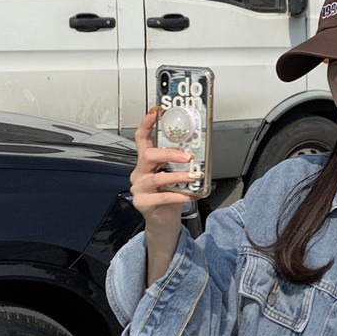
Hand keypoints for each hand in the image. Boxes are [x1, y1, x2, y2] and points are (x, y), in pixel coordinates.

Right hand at [130, 109, 196, 283]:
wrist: (163, 224)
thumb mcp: (175, 178)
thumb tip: (196, 153)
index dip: (147, 124)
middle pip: (148, 155)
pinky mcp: (143, 203)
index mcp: (146, 163)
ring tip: (192, 176)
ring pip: (157, 177)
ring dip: (177, 176)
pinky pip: (162, 197)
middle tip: (185, 155)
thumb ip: (180, 166)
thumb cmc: (169, 199)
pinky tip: (189, 195)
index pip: (141, 139)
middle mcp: (140, 173)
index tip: (155, 112)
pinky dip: (178, 195)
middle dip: (168, 153)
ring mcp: (140, 188)